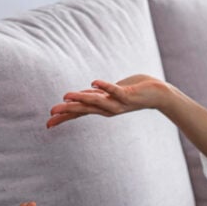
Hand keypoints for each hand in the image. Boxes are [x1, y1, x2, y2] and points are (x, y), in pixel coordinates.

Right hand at [46, 74, 168, 128]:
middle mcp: (108, 109)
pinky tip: (94, 82)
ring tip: (66, 96)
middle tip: (51, 113)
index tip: (48, 123)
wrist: (158, 94)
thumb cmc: (133, 92)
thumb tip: (78, 96)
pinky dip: (105, 86)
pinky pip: (115, 91)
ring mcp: (118, 103)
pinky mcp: (128, 95)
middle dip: (67, 111)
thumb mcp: (110, 94)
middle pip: (84, 110)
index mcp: (102, 108)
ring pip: (97, 102)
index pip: (80, 114)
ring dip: (82, 99)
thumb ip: (95, 95)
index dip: (64, 118)